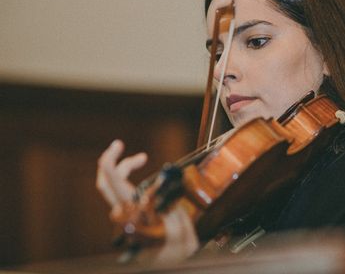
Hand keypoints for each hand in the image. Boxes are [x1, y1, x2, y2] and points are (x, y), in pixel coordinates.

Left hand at [96, 140, 198, 262]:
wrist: (170, 267)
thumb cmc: (173, 252)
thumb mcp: (177, 229)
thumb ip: (168, 208)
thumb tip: (156, 190)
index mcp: (131, 216)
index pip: (113, 184)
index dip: (111, 162)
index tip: (117, 146)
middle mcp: (124, 215)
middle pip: (106, 183)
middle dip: (113, 162)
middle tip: (120, 145)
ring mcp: (126, 217)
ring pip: (115, 188)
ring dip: (126, 169)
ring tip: (142, 158)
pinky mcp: (131, 218)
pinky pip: (125, 195)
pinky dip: (131, 180)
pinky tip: (148, 181)